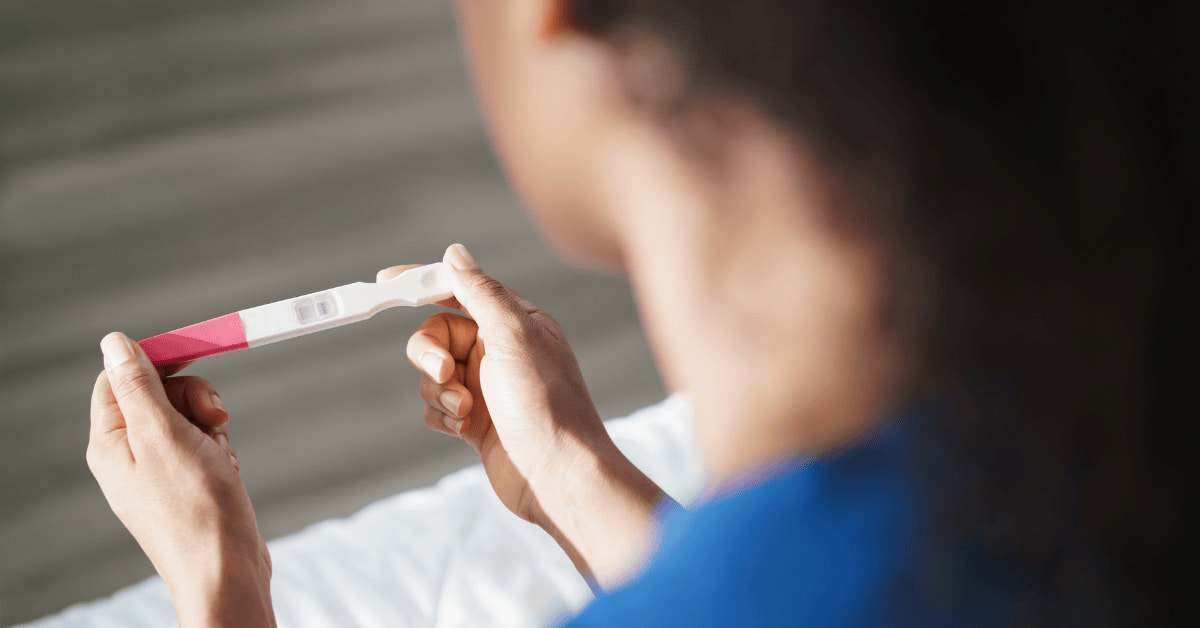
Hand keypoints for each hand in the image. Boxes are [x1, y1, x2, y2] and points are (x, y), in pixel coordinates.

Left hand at [88, 333, 273, 627]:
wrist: (226, 567)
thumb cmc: (195, 507)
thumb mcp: (163, 434)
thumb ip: (138, 386)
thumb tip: (113, 343)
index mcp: (111, 443)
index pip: (120, 378)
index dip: (156, 360)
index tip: (195, 355)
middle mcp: (130, 455)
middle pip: (160, 394)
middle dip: (194, 397)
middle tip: (215, 417)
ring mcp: (161, 470)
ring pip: (188, 417)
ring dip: (212, 424)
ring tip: (221, 454)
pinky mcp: (189, 482)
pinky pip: (205, 443)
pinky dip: (222, 448)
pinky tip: (227, 470)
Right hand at [382, 244, 668, 587]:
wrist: (556, 475)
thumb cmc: (545, 403)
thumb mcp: (513, 335)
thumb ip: (480, 292)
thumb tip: (455, 253)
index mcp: (516, 321)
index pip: (462, 289)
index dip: (424, 283)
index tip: (386, 282)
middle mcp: (501, 350)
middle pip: (437, 334)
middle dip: (430, 354)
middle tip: (445, 372)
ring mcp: (487, 386)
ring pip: (432, 373)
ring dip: (441, 391)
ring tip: (467, 410)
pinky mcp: (477, 420)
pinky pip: (436, 406)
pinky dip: (444, 416)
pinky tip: (467, 430)